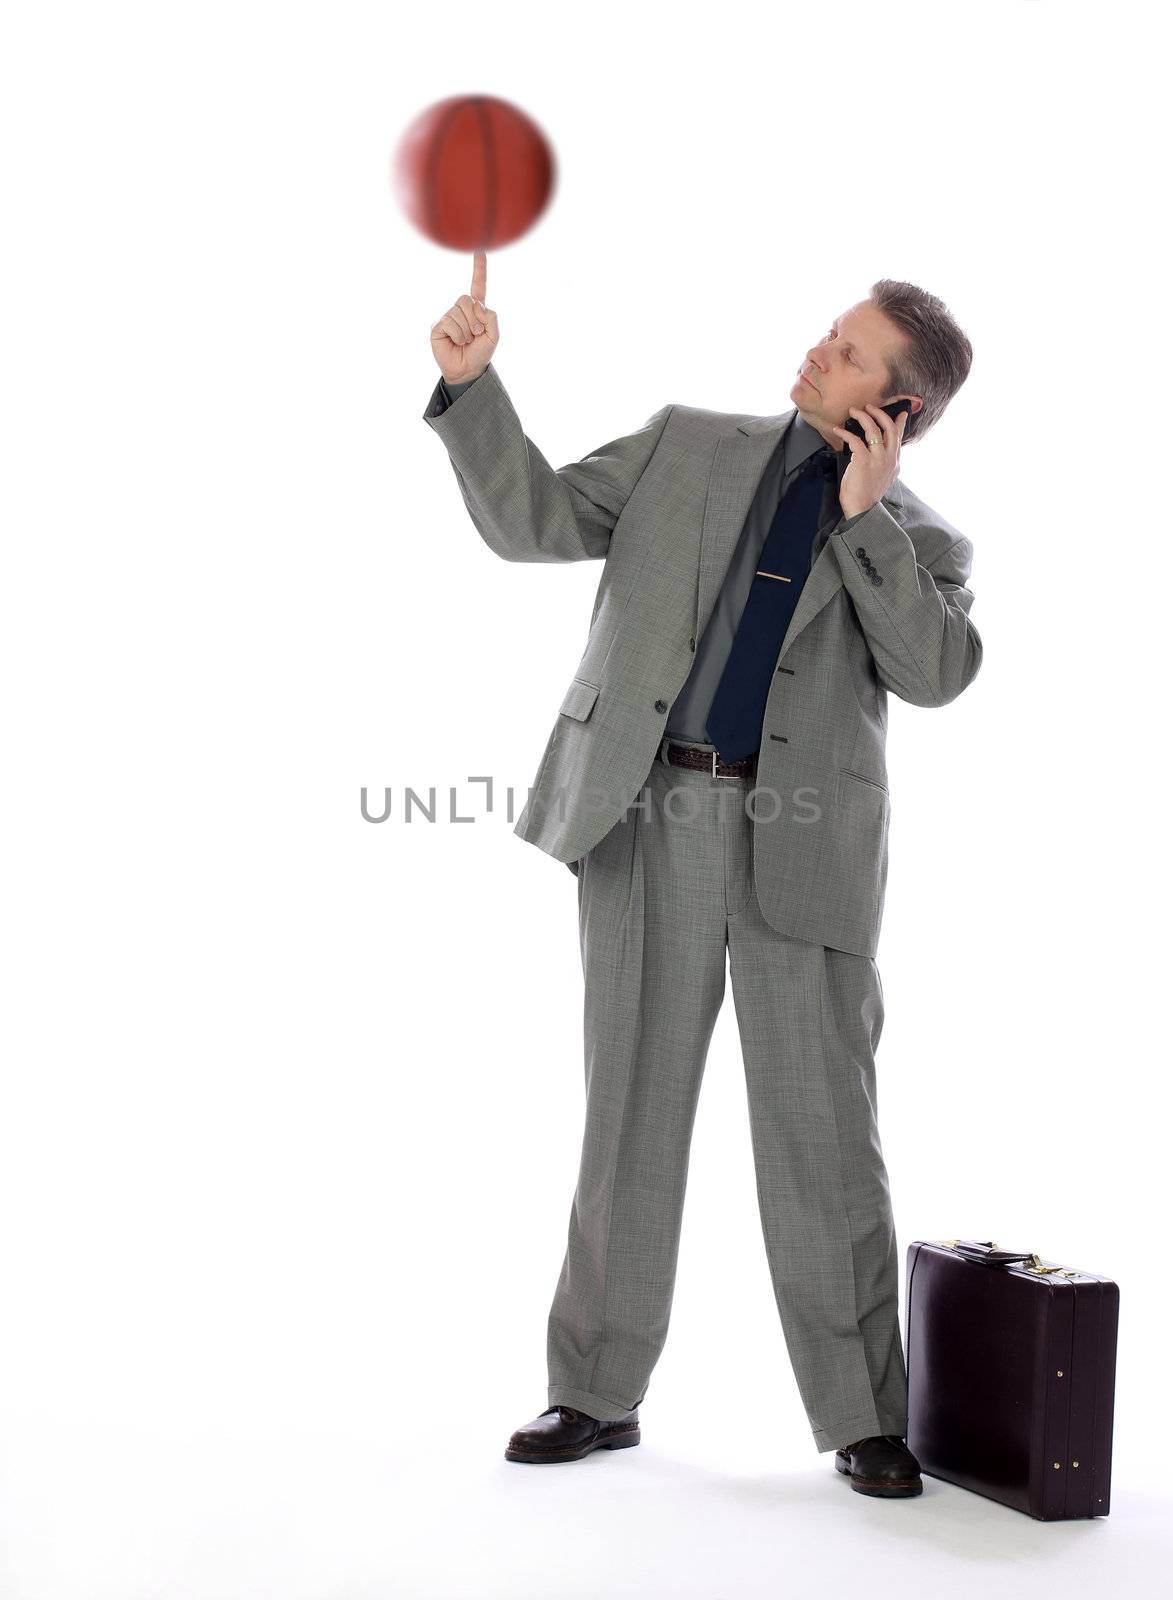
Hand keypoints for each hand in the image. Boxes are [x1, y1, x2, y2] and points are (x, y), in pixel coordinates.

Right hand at [429, 248, 499, 382]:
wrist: (467, 370)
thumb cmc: (480, 353)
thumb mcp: (494, 335)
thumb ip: (491, 316)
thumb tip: (476, 305)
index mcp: (476, 309)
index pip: (477, 286)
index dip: (479, 269)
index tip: (480, 250)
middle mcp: (460, 310)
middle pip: (467, 299)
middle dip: (474, 319)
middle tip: (476, 334)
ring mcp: (448, 316)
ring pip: (459, 312)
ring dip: (467, 330)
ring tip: (466, 341)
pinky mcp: (438, 326)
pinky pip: (450, 322)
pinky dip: (458, 334)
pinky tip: (456, 342)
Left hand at [832, 404, 907, 518]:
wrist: (862, 510)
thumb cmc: (867, 496)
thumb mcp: (881, 478)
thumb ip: (882, 464)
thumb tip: (872, 451)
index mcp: (894, 462)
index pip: (899, 437)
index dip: (900, 423)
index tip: (901, 412)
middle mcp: (889, 458)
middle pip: (890, 428)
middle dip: (880, 413)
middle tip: (870, 407)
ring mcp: (877, 459)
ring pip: (874, 429)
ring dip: (863, 417)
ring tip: (854, 411)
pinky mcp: (863, 460)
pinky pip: (855, 439)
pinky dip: (845, 432)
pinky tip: (838, 430)